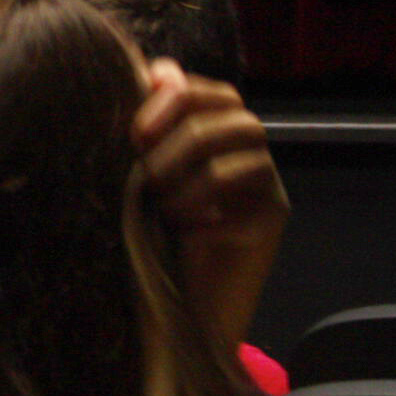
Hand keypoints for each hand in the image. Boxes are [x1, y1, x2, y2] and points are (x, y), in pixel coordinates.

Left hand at [134, 58, 287, 351]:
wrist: (168, 323)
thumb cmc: (135, 248)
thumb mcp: (125, 184)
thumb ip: (136, 134)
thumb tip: (147, 72)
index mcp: (202, 141)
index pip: (204, 88)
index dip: (172, 90)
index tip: (135, 124)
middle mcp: (238, 156)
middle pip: (230, 103)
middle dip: (180, 119)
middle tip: (142, 153)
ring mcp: (260, 184)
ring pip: (246, 131)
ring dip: (191, 156)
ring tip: (158, 192)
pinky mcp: (271, 215)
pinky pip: (249, 176)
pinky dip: (206, 191)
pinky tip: (181, 220)